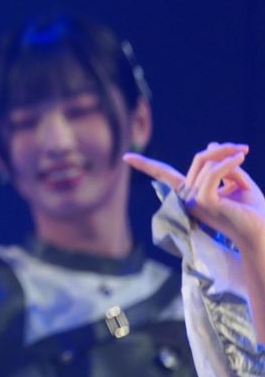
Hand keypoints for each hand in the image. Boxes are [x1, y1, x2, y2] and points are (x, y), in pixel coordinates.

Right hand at [125, 143, 264, 252]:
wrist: (264, 231)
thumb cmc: (255, 211)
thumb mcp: (239, 181)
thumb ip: (223, 166)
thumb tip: (210, 144)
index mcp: (193, 194)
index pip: (163, 175)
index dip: (145, 164)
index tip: (126, 157)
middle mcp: (188, 198)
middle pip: (198, 160)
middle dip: (220, 151)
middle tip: (244, 148)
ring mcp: (193, 201)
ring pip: (207, 163)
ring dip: (230, 159)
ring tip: (246, 168)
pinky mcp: (203, 201)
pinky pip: (212, 172)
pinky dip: (227, 163)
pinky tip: (239, 159)